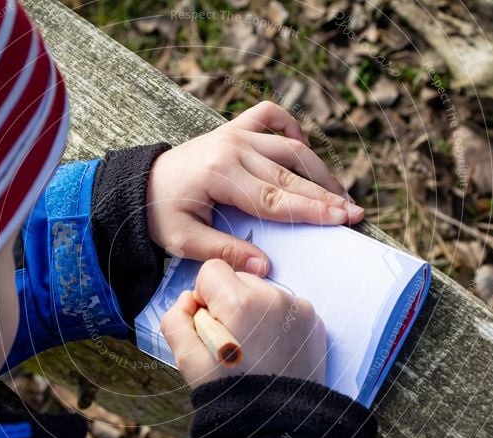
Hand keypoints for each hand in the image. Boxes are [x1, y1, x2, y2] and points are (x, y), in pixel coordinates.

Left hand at [147, 101, 363, 276]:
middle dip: (325, 195)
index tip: (343, 218)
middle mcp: (232, 147)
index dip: (312, 210)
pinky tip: (302, 147)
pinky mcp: (233, 128)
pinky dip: (290, 127)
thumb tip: (264, 266)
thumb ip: (223, 252)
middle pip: (290, 174)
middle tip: (354, 212)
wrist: (138, 185)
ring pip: (289, 147)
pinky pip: (269, 115)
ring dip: (316, 169)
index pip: (276, 198)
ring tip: (339, 193)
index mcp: (220, 174)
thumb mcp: (183, 241)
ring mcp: (234, 134)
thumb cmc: (160, 214)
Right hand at [161, 259, 326, 387]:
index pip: (212, 270)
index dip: (204, 299)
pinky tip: (271, 350)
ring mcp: (298, 309)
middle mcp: (274, 297)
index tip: (212, 328)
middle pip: (238, 279)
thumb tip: (188, 299)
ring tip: (253, 349)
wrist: (278, 424)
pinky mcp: (314, 321)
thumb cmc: (231, 393)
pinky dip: (274, 322)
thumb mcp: (187, 361)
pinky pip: (284, 307)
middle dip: (229, 304)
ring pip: (262, 292)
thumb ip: (175, 320)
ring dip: (252, 312)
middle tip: (232, 343)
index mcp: (241, 302)